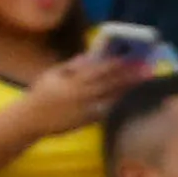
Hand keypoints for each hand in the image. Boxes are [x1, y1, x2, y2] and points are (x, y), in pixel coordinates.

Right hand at [23, 55, 154, 136]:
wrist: (31, 119)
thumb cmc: (41, 93)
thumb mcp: (53, 73)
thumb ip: (72, 65)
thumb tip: (90, 56)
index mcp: (73, 80)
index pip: (99, 69)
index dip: (116, 63)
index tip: (131, 56)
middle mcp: (81, 94)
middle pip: (110, 82)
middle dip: (128, 74)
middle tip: (146, 67)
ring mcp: (85, 108)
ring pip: (110, 96)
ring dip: (127, 88)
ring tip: (142, 79)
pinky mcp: (85, 120)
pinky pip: (104, 110)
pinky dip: (116, 103)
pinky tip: (127, 96)